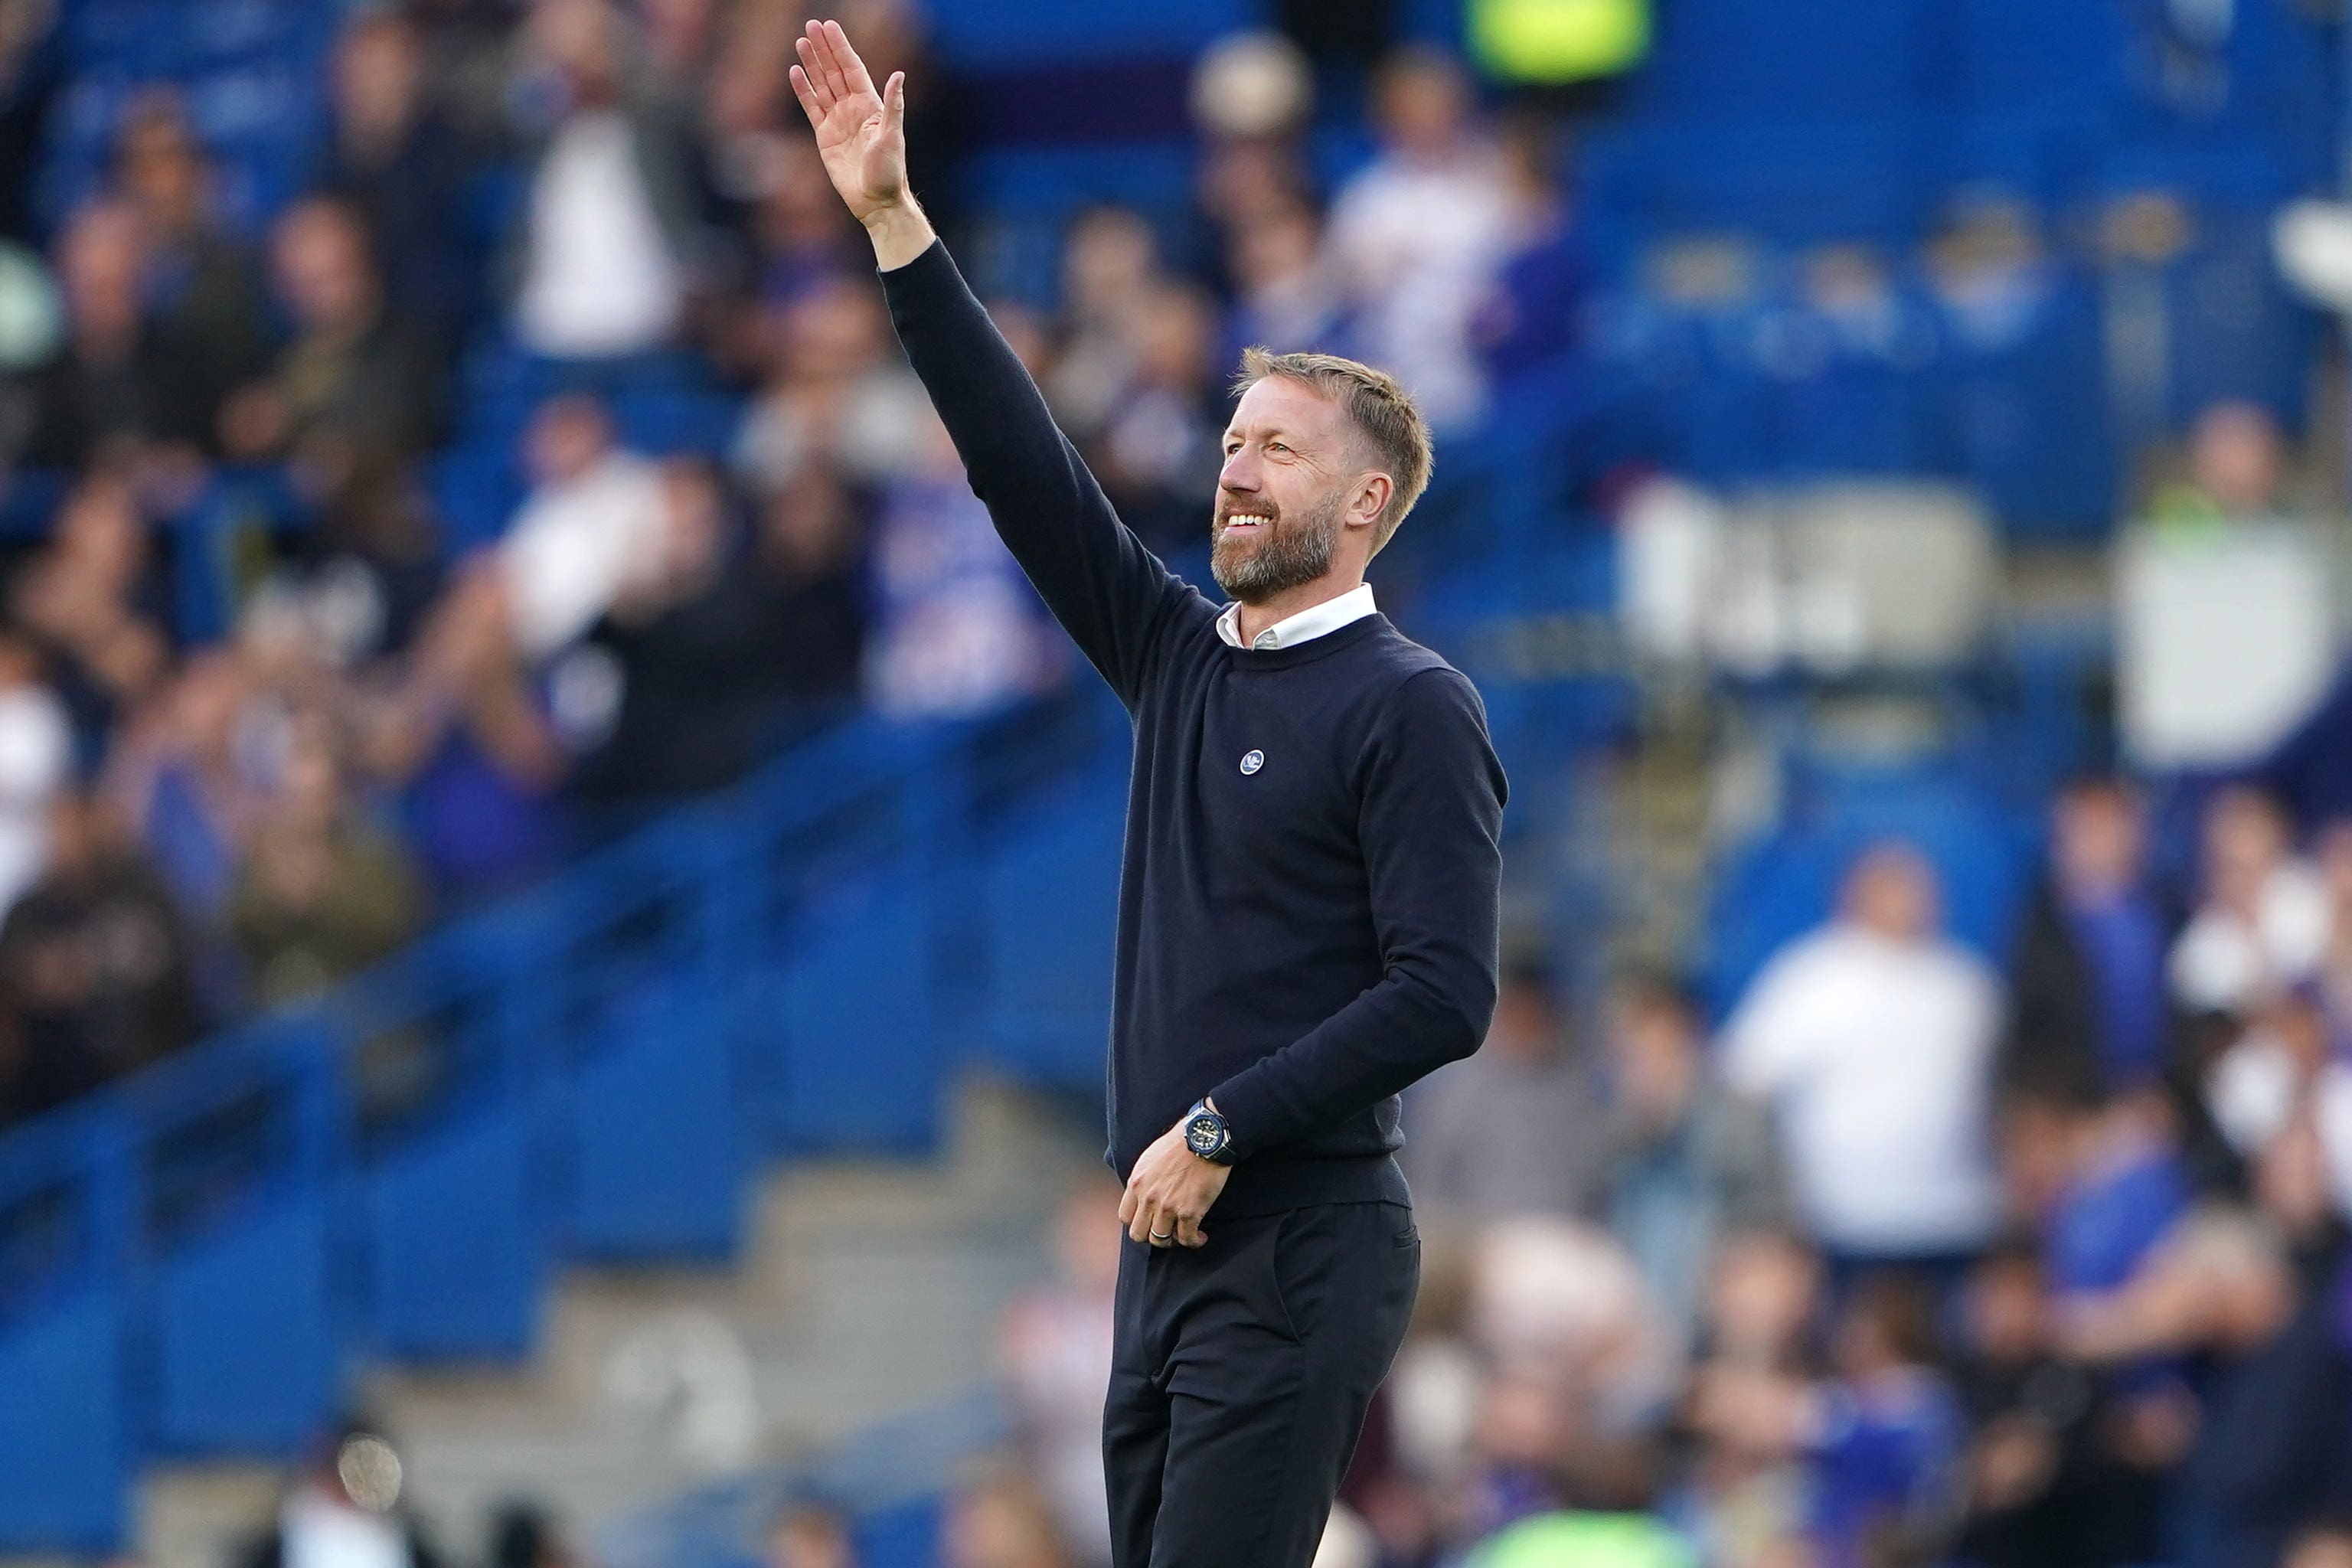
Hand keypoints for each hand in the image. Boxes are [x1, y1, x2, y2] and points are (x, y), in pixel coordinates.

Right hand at [789, 21, 924, 244]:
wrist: (875, 202)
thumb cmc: (889, 172)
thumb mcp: (892, 137)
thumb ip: (893, 106)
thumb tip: (899, 75)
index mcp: (870, 105)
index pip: (852, 68)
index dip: (840, 47)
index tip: (830, 26)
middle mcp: (853, 109)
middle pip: (834, 72)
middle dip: (823, 49)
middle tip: (810, 25)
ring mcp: (837, 121)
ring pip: (822, 85)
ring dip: (812, 64)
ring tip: (800, 42)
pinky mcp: (825, 136)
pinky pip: (811, 108)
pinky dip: (803, 90)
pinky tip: (795, 72)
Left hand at [1118, 1116, 1231, 1247]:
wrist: (1204, 1139)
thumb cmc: (1180, 1143)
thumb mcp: (1149, 1158)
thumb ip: (1143, 1179)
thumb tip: (1144, 1193)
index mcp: (1136, 1183)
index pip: (1125, 1217)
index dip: (1138, 1222)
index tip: (1149, 1221)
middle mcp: (1148, 1198)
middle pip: (1139, 1234)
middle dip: (1152, 1235)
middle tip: (1165, 1231)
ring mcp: (1168, 1207)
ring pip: (1161, 1240)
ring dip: (1173, 1240)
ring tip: (1183, 1234)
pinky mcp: (1189, 1212)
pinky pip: (1187, 1238)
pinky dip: (1194, 1241)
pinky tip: (1200, 1236)